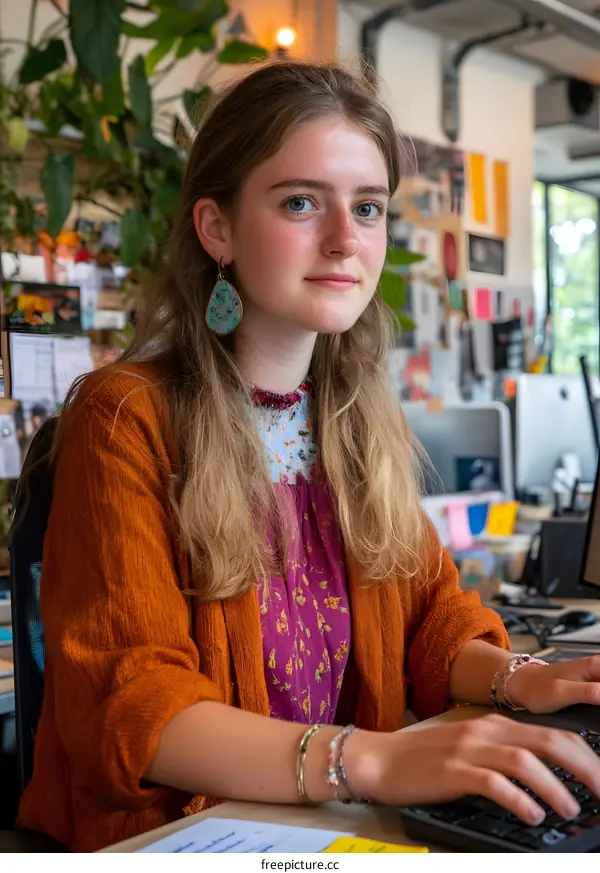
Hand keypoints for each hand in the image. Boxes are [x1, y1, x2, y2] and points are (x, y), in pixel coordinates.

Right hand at [345, 714, 599, 824]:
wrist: (379, 758)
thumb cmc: (424, 758)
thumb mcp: (470, 746)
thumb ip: (504, 752)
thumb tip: (546, 775)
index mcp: (494, 723)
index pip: (553, 733)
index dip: (585, 755)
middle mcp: (486, 730)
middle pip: (548, 741)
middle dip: (584, 767)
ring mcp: (469, 749)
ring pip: (525, 760)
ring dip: (555, 785)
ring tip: (570, 808)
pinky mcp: (453, 771)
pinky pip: (493, 782)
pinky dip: (518, 798)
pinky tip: (532, 814)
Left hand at [506, 655, 599, 713]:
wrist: (521, 685)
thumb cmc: (537, 687)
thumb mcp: (561, 692)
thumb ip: (588, 692)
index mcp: (595, 666)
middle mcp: (599, 668)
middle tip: (597, 713)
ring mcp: (597, 678)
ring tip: (595, 714)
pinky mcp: (594, 687)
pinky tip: (597, 715)